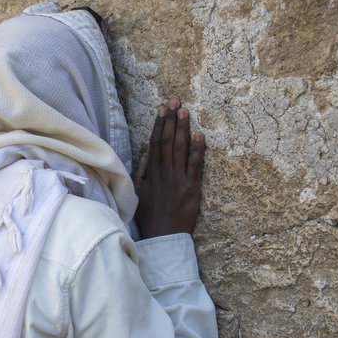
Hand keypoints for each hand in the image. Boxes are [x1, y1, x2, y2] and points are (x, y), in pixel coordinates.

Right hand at [134, 100, 205, 237]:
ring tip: (185, 111)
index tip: (162, 110)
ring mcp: (178, 179)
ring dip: (182, 128)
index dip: (158, 125)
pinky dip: (198, 148)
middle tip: (175, 102)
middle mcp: (164, 172)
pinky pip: (195, 164)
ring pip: (180, 148)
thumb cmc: (150, 217)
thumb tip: (146, 155)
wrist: (164, 235)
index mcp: (151, 173)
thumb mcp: (137, 194)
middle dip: (171, 120)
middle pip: (166, 140)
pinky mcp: (192, 187)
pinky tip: (200, 134)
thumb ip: (140, 173)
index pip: (154, 143)